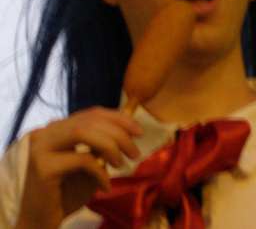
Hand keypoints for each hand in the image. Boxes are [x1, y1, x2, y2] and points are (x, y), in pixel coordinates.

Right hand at [15, 107, 142, 228]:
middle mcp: (46, 132)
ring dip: (111, 146)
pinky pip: (81, 160)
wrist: (41, 223)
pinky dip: (100, 171)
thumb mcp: (91, 164)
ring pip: (84, 132)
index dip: (119, 118)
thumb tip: (129, 128)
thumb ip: (103, 145)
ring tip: (123, 164)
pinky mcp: (42, 166)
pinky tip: (106, 186)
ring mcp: (41, 147)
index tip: (138, 131)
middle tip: (135, 152)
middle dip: (119, 133)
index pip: (93, 113)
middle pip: (90, 120)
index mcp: (58, 128)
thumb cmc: (68, 193)